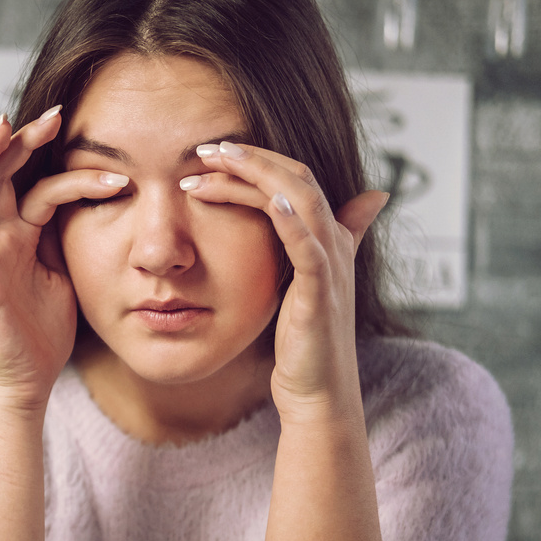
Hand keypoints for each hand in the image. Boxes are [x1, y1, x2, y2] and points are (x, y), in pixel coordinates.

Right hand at [0, 107, 129, 409]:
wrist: (31, 377)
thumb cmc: (46, 328)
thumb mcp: (66, 269)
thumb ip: (67, 234)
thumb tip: (101, 195)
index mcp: (20, 233)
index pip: (34, 183)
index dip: (56, 160)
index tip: (91, 142)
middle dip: (22, 142)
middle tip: (53, 116)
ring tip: (2, 130)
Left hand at [183, 142, 388, 425]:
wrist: (317, 392)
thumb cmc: (302, 344)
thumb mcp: (299, 289)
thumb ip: (300, 255)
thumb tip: (319, 227)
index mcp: (325, 240)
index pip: (295, 180)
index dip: (258, 160)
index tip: (213, 153)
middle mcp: (333, 245)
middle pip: (297, 179)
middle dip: (252, 158)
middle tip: (207, 147)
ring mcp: (330, 267)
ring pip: (301, 201)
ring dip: (259, 177)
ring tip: (218, 161)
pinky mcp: (321, 293)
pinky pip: (309, 247)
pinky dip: (291, 221)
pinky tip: (269, 202)